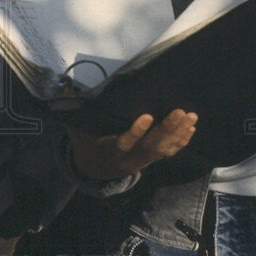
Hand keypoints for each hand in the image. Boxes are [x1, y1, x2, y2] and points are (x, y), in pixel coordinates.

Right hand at [65, 107, 197, 179]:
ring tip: (191, 116)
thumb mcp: (74, 131)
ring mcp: (143, 160)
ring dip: (178, 133)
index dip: (136, 131)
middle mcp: (129, 157)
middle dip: (166, 129)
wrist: (94, 168)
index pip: (124, 142)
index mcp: (110, 149)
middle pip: (151, 145)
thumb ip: (71, 112)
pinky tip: (191, 128)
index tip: (146, 116)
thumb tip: (65, 87)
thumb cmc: (85, 143)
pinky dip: (181, 141)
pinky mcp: (151, 159)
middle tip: (180, 112)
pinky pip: (169, 152)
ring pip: (163, 149)